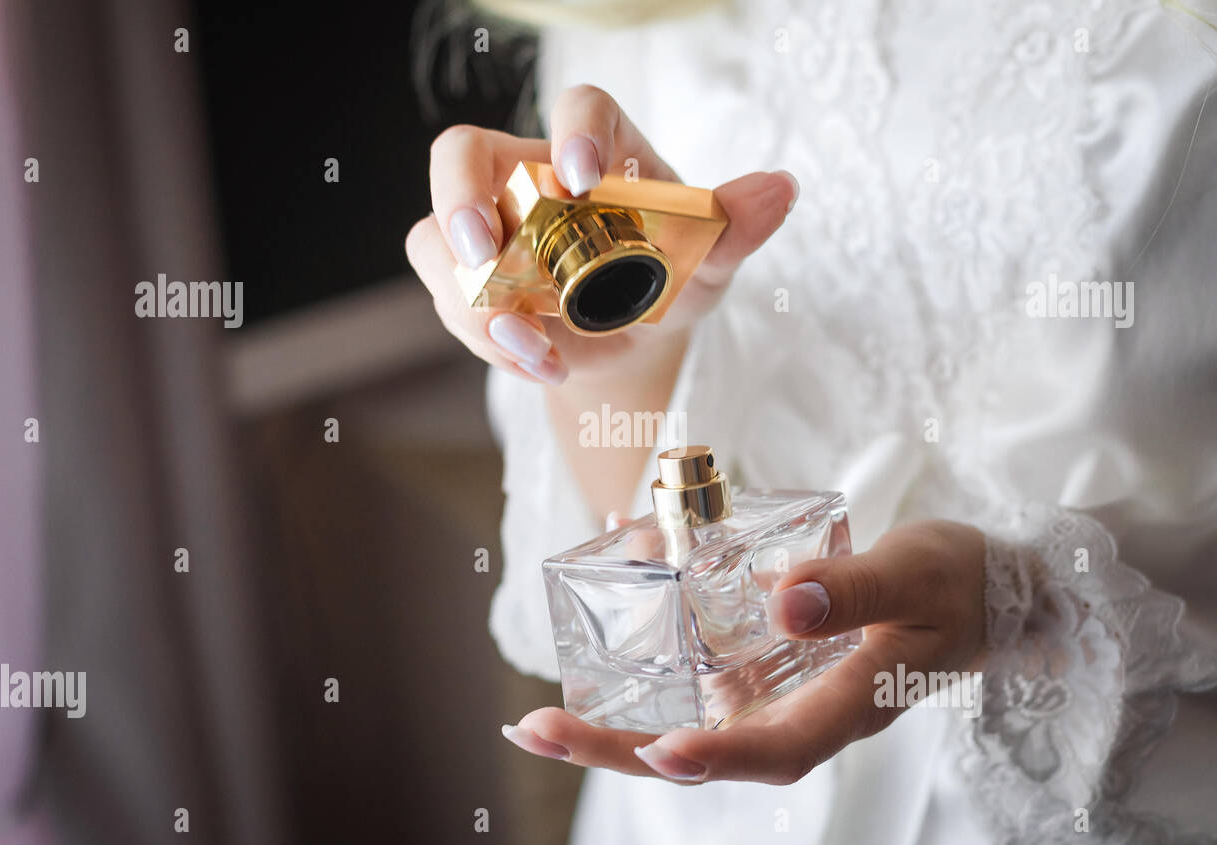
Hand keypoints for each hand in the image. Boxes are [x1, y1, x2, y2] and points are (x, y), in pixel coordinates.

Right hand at [405, 84, 798, 386]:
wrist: (641, 333)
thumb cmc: (673, 273)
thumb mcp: (710, 257)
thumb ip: (735, 225)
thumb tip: (779, 190)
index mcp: (600, 149)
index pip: (578, 109)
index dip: (572, 132)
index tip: (580, 174)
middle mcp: (530, 176)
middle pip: (461, 155)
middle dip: (458, 199)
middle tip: (482, 253)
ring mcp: (491, 228)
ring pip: (438, 241)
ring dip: (473, 300)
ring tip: (536, 349)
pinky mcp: (469, 279)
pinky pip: (451, 301)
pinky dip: (489, 341)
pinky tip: (541, 364)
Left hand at [502, 520, 987, 784]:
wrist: (976, 588)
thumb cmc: (955, 582)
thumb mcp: (916, 573)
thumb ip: (855, 590)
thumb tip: (784, 602)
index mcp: (849, 705)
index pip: (779, 746)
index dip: (719, 755)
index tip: (660, 751)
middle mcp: (804, 711)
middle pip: (707, 749)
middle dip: (621, 749)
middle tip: (540, 733)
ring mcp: (781, 692)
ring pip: (691, 720)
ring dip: (617, 722)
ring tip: (542, 719)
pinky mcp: (768, 664)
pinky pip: (701, 674)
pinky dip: (651, 660)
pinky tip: (606, 634)